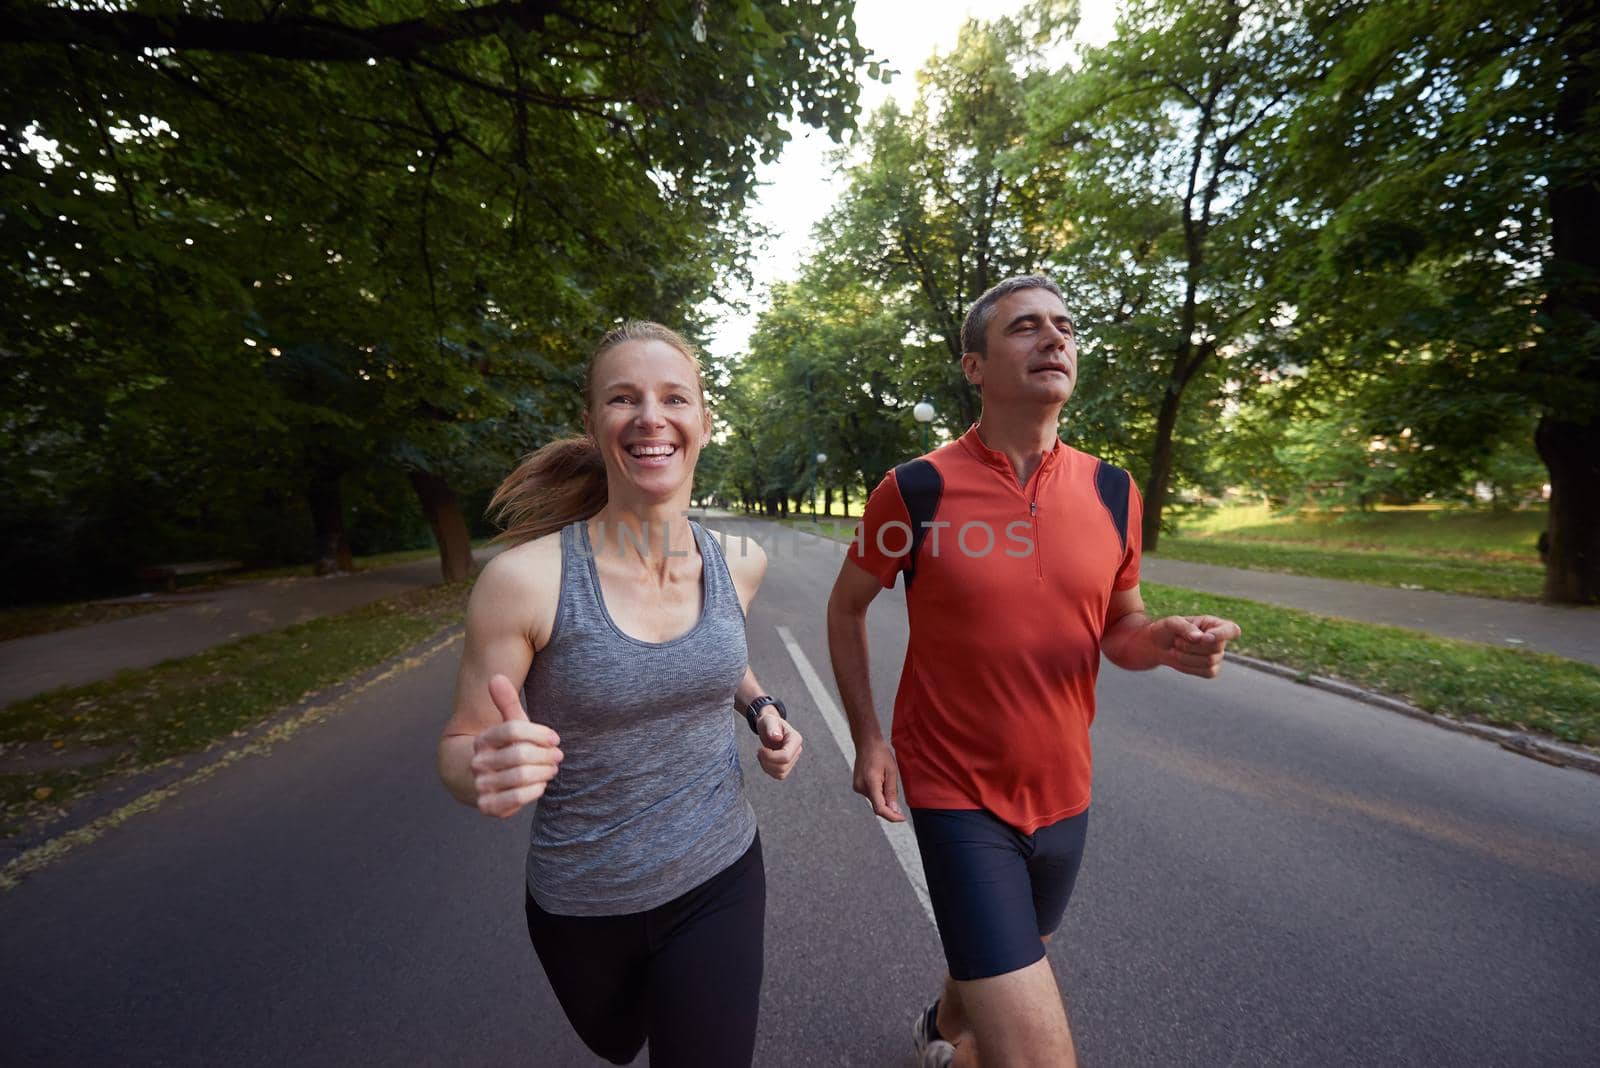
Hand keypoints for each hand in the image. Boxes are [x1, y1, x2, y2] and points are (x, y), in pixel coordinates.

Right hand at [469, 674, 563, 818]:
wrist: (489, 781)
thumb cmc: (508, 749)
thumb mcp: (511, 724)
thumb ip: (507, 702)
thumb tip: (496, 676)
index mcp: (483, 739)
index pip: (512, 729)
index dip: (539, 733)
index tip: (555, 738)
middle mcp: (478, 762)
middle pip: (519, 754)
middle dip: (545, 755)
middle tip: (558, 756)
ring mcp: (481, 784)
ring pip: (520, 776)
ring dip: (543, 772)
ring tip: (551, 769)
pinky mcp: (488, 805)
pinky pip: (516, 798)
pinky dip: (534, 790)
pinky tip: (540, 784)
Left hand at [755, 712, 802, 780]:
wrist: (769, 726)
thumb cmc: (768, 722)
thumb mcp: (768, 720)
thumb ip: (772, 727)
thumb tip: (777, 737)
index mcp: (795, 739)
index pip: (785, 757)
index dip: (770, 756)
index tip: (760, 749)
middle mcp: (797, 750)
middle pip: (783, 767)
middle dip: (767, 762)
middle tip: (759, 751)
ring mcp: (793, 759)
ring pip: (781, 773)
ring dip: (767, 767)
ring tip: (761, 755)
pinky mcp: (788, 765)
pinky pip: (779, 775)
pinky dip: (769, 770)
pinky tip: (764, 760)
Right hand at [852, 737, 904, 822]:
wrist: (867, 743)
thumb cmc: (880, 754)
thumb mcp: (891, 772)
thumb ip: (892, 792)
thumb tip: (894, 810)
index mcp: (870, 783)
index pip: (880, 808)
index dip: (891, 817)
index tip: (902, 819)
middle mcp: (861, 787)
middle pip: (877, 806)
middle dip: (890, 808)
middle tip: (901, 808)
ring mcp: (857, 787)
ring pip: (874, 801)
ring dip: (884, 799)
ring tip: (888, 782)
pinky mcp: (857, 786)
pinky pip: (870, 795)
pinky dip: (878, 794)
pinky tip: (882, 781)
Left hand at [1152, 615, 1241, 677]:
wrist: (1157, 646)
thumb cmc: (1167, 630)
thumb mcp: (1173, 623)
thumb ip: (1186, 627)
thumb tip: (1200, 637)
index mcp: (1215, 624)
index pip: (1231, 630)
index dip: (1222, 635)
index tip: (1205, 637)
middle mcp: (1220, 641)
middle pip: (1215, 648)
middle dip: (1191, 646)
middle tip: (1177, 640)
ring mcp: (1217, 657)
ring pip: (1209, 662)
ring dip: (1187, 656)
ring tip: (1177, 648)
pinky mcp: (1211, 670)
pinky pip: (1206, 672)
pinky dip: (1189, 667)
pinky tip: (1181, 658)